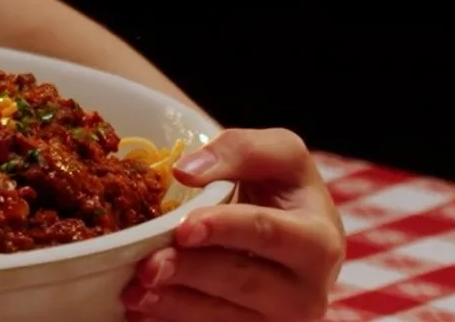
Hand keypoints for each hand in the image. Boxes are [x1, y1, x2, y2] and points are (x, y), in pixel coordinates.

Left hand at [122, 128, 345, 321]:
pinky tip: (142, 309)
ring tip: (135, 290)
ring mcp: (281, 321)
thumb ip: (239, 150)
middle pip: (242, 281)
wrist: (297, 235)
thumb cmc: (286, 190)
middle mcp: (308, 291)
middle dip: (190, 273)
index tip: (183, 228)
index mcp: (319, 240)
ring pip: (224, 315)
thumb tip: (186, 171)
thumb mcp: (279, 153)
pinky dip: (173, 320)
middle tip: (147, 266)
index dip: (225, 229)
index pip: (268, 233)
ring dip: (175, 304)